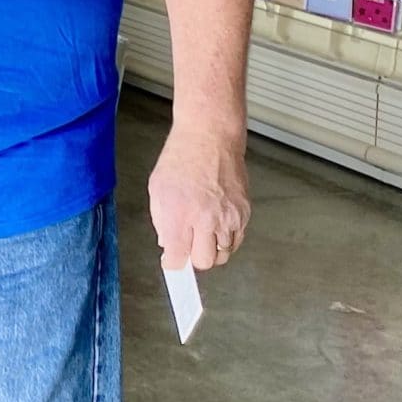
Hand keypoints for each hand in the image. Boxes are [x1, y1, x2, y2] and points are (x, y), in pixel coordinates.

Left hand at [148, 126, 248, 272]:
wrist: (210, 138)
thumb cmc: (180, 159)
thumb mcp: (157, 189)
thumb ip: (161, 221)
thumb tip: (169, 244)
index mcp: (179, 214)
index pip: (177, 258)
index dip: (173, 263)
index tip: (171, 261)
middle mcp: (205, 219)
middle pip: (203, 262)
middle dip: (193, 258)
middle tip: (187, 245)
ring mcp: (228, 217)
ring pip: (222, 255)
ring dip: (211, 250)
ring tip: (202, 233)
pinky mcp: (244, 213)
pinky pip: (236, 241)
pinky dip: (226, 240)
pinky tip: (216, 227)